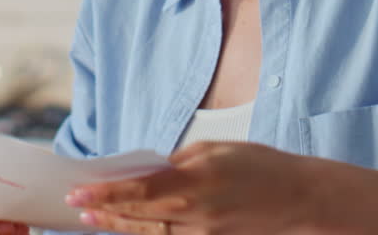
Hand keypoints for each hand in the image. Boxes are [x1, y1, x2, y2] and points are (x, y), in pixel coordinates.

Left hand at [65, 141, 373, 234]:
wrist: (300, 199)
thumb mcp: (214, 151)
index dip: (104, 194)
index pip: (138, 192)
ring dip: (120, 226)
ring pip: (150, 234)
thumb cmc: (260, 166)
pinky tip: (131, 226)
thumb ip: (176, 163)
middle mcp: (196, 216)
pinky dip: (148, 233)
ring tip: (96, 218)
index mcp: (195, 184)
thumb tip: (146, 173)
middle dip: (105, 211)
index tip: (79, 192)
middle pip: (138, 218)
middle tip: (77, 206)